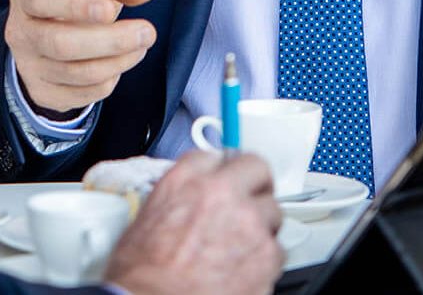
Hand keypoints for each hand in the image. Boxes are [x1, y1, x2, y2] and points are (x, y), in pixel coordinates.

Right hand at [5, 0, 156, 112]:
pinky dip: (110, 79)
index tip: (108, 10)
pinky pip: (83, 95)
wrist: (52, 25)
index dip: (74, 5)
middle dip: (111, 41)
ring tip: (141, 44)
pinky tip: (119, 60)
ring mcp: (28, 65)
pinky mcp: (43, 92)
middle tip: (147, 32)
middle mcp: (20, 30)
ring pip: (77, 73)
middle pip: (60, 44)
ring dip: (119, 60)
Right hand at [104, 151, 283, 294]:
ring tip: (240, 243)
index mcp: (189, 180)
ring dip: (260, 223)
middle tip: (247, 199)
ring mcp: (251, 225)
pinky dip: (265, 257)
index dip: (226, 167)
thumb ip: (182, 189)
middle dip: (253, 184)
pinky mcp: (268, 257)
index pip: (221, 153)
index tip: (229, 175)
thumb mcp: (150, 212)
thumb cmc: (144, 269)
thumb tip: (196, 186)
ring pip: (273, 211)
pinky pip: (278, 249)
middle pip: (258, 169)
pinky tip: (243, 266)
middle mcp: (224, 195)